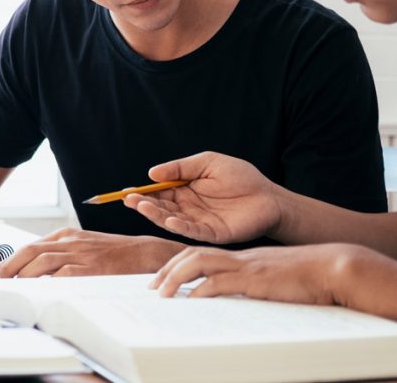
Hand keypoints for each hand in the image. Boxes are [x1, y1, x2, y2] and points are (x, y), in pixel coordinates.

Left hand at [0, 228, 184, 277]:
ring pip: (42, 261)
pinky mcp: (91, 268)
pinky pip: (63, 274)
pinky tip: (36, 290)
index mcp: (66, 235)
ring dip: (22, 275)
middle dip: (8, 267)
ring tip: (10, 287)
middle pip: (30, 251)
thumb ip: (62, 255)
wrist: (144, 254)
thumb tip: (36, 271)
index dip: (10, 260)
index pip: (30, 246)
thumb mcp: (84, 247)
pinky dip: (47, 282)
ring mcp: (80, 254)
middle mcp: (70, 242)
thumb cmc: (114, 253)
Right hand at [123, 152, 283, 243]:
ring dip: (157, 215)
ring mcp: (199, 222)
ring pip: (172, 220)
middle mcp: (188, 209)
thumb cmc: (241, 176)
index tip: (127, 193)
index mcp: (185, 191)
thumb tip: (151, 173)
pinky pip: (193, 231)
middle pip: (161, 208)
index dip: (143, 193)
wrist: (269, 196)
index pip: (159, 193)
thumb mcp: (207, 163)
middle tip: (130, 201)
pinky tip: (171, 219)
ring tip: (144, 207)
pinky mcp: (213, 234)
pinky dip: (180, 227)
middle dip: (144, 205)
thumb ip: (180, 167)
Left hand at [150, 243, 368, 305]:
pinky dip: (202, 289)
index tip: (162, 279)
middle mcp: (239, 257)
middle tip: (150, 287)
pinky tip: (189, 298)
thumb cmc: (310, 277)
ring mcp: (246, 266)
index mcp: (242, 257)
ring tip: (160, 293)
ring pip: (199, 263)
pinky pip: (222, 281)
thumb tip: (242, 297)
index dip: (178, 264)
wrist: (335, 268)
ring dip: (175, 276)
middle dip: (167, 269)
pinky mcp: (256, 279)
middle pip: (192, 254)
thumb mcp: (275, 279)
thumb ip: (256, 284)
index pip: (201, 253)